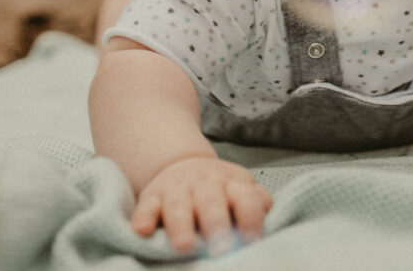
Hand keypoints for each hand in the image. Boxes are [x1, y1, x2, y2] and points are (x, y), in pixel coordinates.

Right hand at [131, 155, 271, 253]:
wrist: (184, 164)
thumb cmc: (219, 189)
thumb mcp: (241, 189)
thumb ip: (256, 203)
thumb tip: (270, 217)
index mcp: (232, 184)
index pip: (245, 197)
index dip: (250, 217)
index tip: (252, 239)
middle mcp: (204, 185)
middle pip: (211, 201)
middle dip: (216, 223)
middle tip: (220, 247)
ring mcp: (176, 190)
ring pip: (178, 205)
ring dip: (181, 225)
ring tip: (184, 246)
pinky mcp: (151, 198)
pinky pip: (145, 207)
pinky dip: (143, 218)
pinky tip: (143, 231)